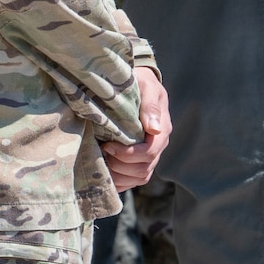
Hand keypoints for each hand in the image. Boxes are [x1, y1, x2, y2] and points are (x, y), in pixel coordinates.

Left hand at [102, 66, 169, 189]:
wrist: (138, 83)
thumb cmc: (140, 82)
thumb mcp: (146, 86)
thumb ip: (150, 106)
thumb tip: (154, 129)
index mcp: (162, 129)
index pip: (149, 152)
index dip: (127, 155)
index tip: (107, 146)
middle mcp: (158, 145)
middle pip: (143, 169)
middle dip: (120, 166)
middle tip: (101, 154)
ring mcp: (151, 154)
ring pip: (139, 177)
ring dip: (119, 175)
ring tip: (101, 163)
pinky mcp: (140, 160)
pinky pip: (133, 180)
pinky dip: (120, 181)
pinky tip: (105, 174)